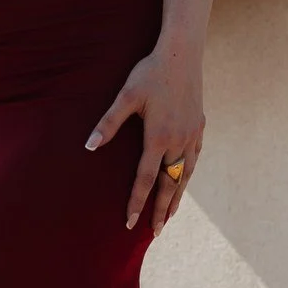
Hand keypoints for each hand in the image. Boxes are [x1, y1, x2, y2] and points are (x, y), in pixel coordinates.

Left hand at [85, 37, 203, 234]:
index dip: (137, 202)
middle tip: (155, 232)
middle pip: (170, 184)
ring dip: (177, 197)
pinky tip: (184, 179)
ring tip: (170, 215)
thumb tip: (89, 146)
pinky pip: (194, 159)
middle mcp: (179, 141)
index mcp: (159, 137)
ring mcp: (192, 135)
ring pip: (185, 174)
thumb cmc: (150, 73)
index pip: (146, 179)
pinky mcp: (199, 126)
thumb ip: (108, 123)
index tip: (130, 223)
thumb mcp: (126, 96)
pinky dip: (188, 175)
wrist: (183, 54)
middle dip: (161, 210)